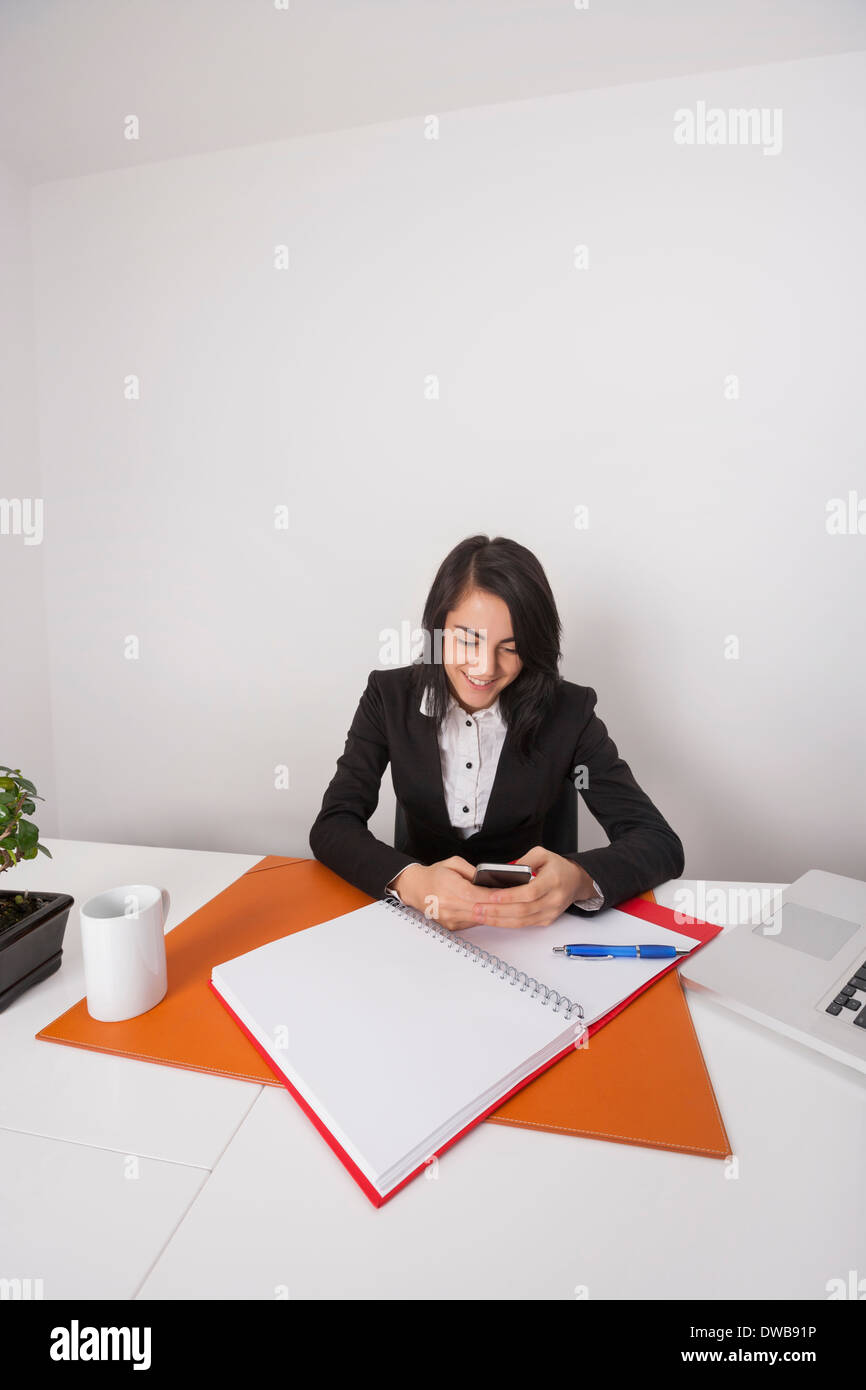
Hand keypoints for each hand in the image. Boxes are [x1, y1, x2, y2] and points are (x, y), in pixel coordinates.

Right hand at [389, 857, 504, 930]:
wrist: (415, 888)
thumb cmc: (435, 874)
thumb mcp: (453, 863)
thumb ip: (472, 870)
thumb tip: (491, 879)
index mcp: (447, 886)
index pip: (475, 894)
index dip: (493, 895)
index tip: (510, 893)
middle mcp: (447, 905)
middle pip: (479, 909)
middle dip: (500, 907)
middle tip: (518, 902)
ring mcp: (448, 918)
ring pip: (478, 918)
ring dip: (495, 915)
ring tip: (512, 908)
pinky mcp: (451, 926)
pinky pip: (473, 922)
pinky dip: (485, 917)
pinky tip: (496, 912)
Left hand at [467, 846, 593, 928]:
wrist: (575, 881)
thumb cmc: (557, 867)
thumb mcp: (542, 854)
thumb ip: (525, 860)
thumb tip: (505, 870)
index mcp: (553, 881)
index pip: (530, 892)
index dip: (510, 896)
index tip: (492, 895)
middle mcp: (553, 900)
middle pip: (522, 910)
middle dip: (497, 910)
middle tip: (477, 908)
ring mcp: (550, 913)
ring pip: (521, 921)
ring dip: (498, 920)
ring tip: (480, 915)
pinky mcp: (546, 920)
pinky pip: (524, 925)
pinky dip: (506, 923)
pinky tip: (493, 919)